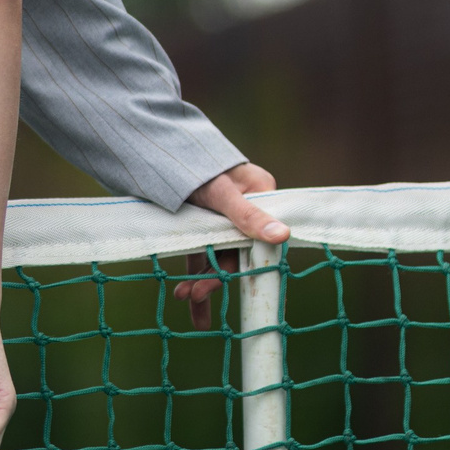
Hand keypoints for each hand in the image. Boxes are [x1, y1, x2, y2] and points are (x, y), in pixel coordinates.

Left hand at [172, 163, 287, 330]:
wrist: (165, 150)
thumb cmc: (199, 166)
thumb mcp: (222, 192)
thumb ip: (249, 216)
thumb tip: (284, 235)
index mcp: (262, 200)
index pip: (259, 241)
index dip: (244, 266)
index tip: (224, 283)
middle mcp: (246, 214)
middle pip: (235, 254)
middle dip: (213, 278)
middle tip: (193, 295)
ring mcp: (224, 223)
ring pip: (217, 259)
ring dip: (201, 283)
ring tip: (183, 298)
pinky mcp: (204, 228)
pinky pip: (202, 257)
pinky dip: (195, 276)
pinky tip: (185, 299)